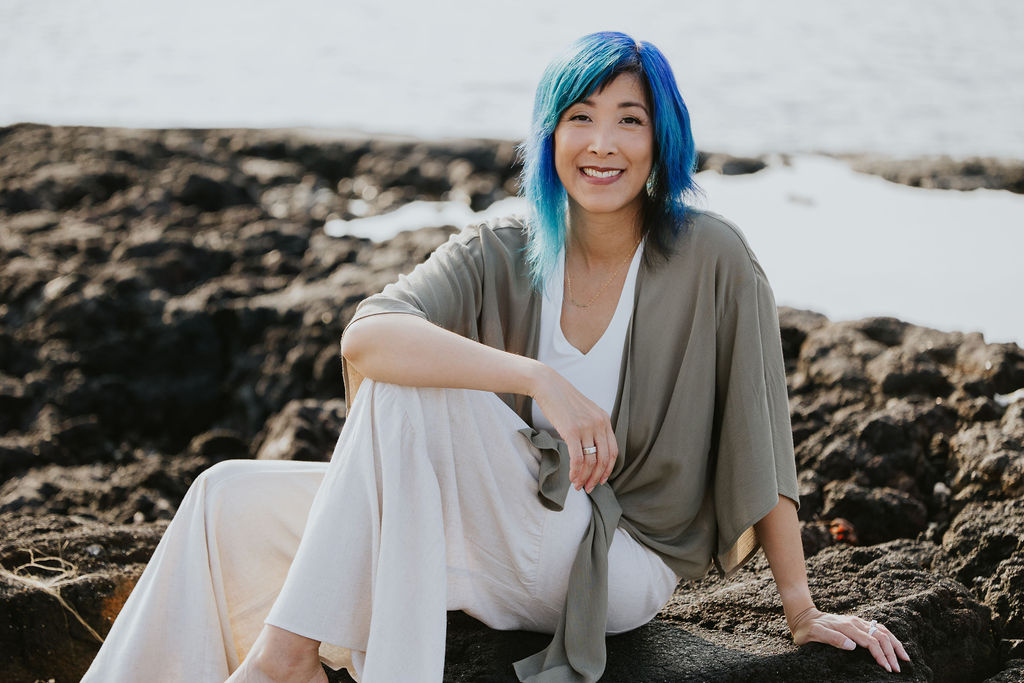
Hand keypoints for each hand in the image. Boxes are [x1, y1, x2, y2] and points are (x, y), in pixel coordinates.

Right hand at [529, 365, 617, 492]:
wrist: (548, 385)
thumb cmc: (563, 400)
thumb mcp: (585, 412)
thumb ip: (592, 427)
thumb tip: (591, 449)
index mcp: (604, 420)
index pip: (613, 451)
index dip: (608, 469)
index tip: (602, 480)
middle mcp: (599, 424)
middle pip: (603, 459)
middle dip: (597, 477)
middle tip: (590, 488)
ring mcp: (586, 427)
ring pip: (590, 461)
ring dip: (585, 477)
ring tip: (578, 486)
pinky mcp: (571, 431)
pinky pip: (577, 458)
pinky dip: (576, 472)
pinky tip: (572, 478)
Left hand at [790, 607, 910, 672]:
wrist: (804, 616)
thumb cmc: (807, 629)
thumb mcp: (814, 635)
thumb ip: (832, 638)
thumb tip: (852, 645)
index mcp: (847, 627)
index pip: (870, 642)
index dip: (880, 655)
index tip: (887, 669)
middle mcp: (855, 622)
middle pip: (880, 636)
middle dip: (891, 653)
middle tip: (898, 669)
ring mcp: (858, 622)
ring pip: (882, 631)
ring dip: (895, 644)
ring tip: (905, 658)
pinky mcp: (858, 623)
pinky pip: (878, 628)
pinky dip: (890, 637)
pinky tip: (895, 646)